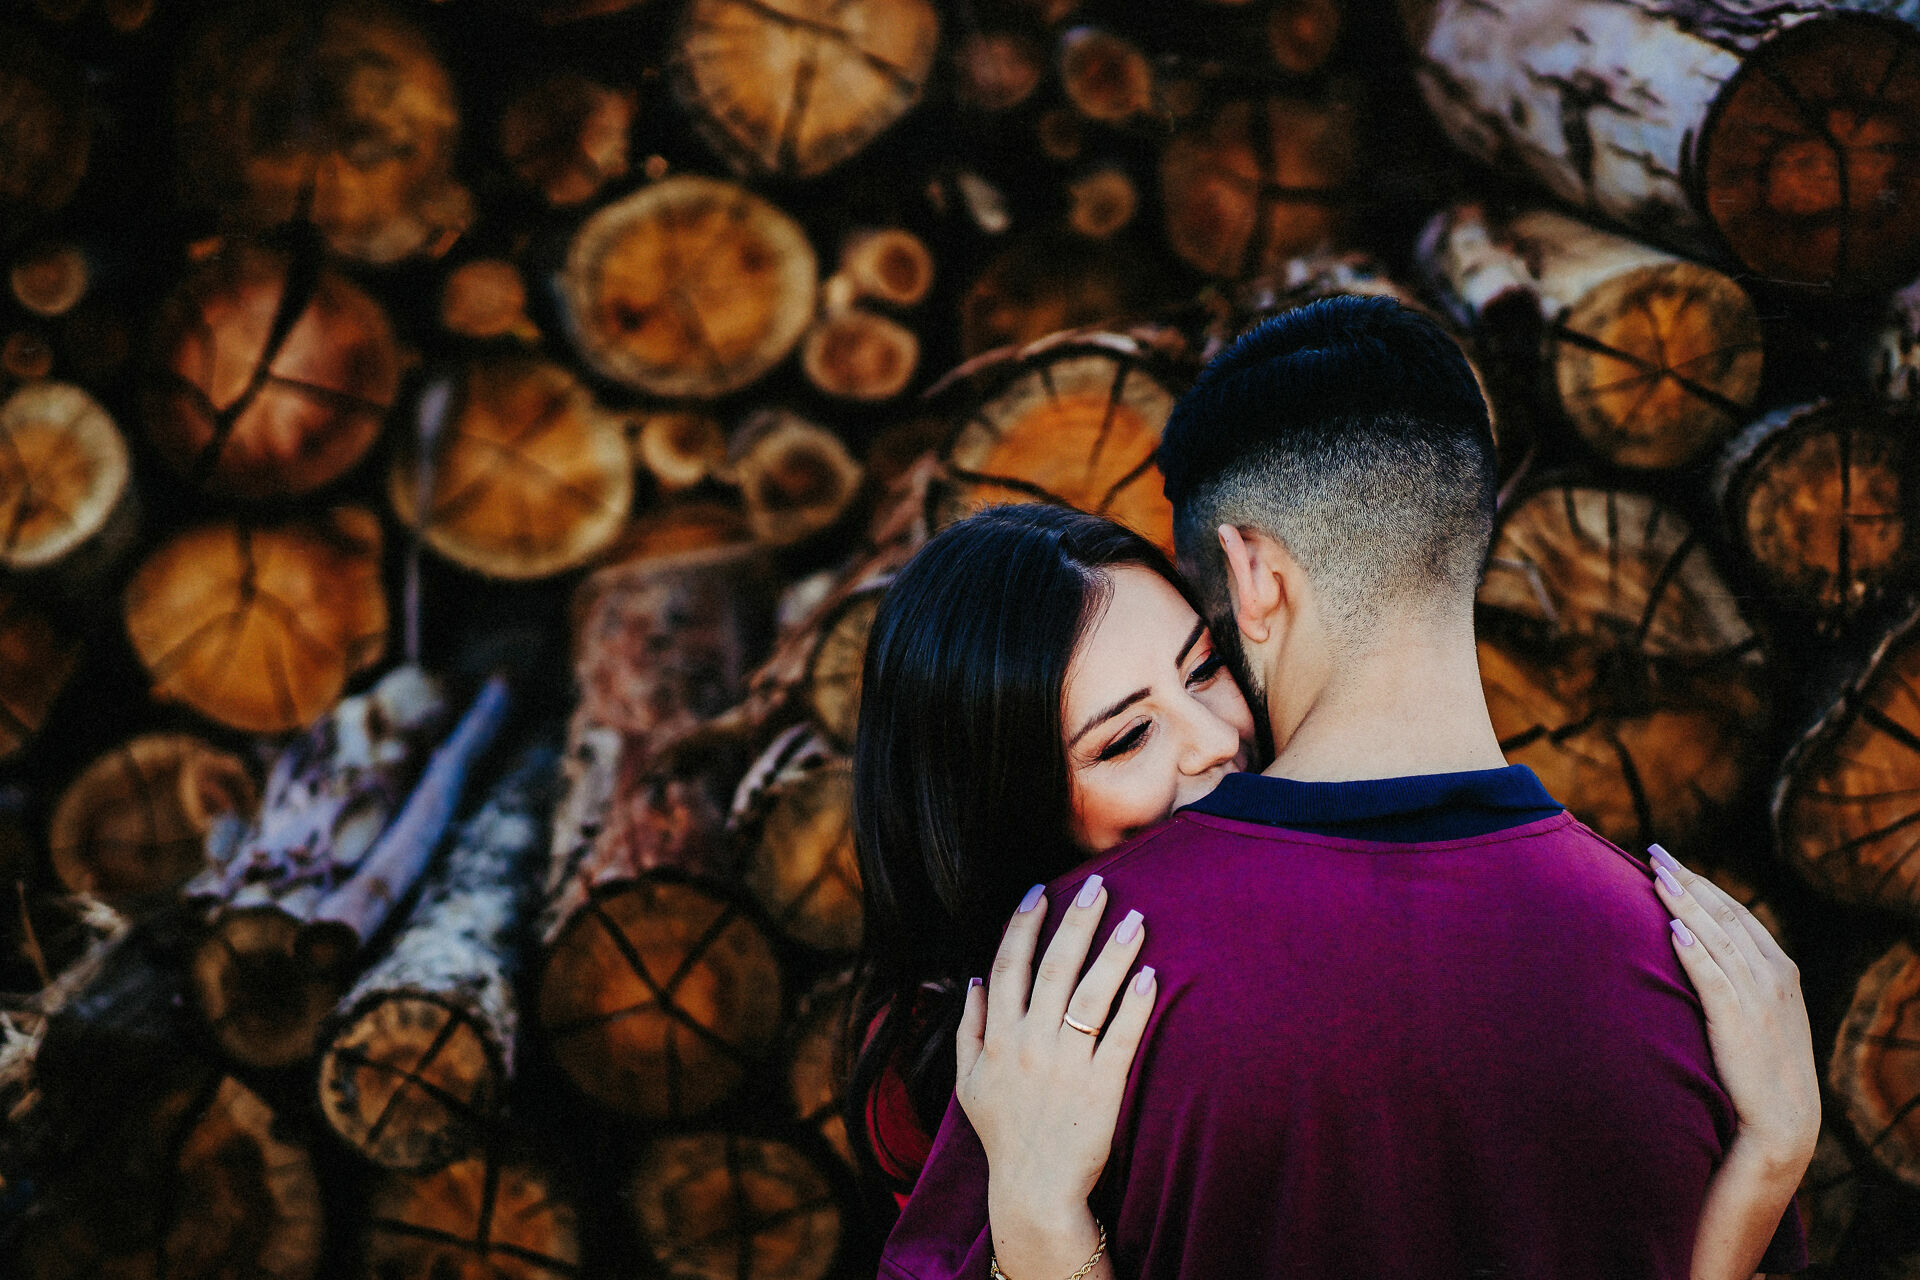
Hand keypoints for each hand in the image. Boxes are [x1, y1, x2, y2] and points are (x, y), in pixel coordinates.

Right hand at [956, 875, 1155, 1229]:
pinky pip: (1120, 1038)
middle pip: (1053, 968)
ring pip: (1089, 995)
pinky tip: (1150, 976)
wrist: (1033, 1191)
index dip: (1023, 925)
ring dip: (1113, 953)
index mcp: (997, 1038)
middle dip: (1076, 922)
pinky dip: (1134, 1006)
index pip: (1008, 967)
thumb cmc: (1004, 1136)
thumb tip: (973, 982)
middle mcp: (1028, 1044)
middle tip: (1098, 885)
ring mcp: (1065, 1065)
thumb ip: (968, 1030)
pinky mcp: (1101, 1088)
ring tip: (1136, 918)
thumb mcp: (968, 1083)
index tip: (1041, 892)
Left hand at [1650, 845, 1819, 1175]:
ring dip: (1685, 904)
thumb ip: (1737, 979)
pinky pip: (1713, 977)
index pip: (1736, 913)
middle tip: (1654, 852)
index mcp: (1779, 970)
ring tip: (1656, 876)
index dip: (1702, 884)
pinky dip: (1694, 950)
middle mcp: (1772, 976)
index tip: (1671, 861)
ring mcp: (1758, 997)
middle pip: (1724, 915)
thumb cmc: (1762, 1068)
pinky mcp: (1738, 1021)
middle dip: (1688, 881)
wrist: (1784, 1120)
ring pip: (1717, 938)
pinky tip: (1672, 928)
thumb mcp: (1760, 1014)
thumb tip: (1695, 947)